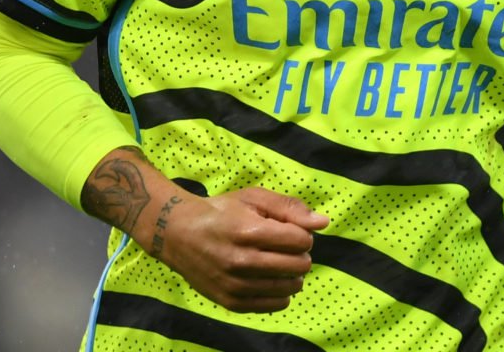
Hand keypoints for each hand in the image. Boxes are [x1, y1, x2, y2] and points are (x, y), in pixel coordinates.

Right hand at [151, 186, 329, 313]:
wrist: (179, 234)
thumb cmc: (221, 212)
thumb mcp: (252, 198)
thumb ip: (289, 208)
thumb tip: (323, 223)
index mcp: (249, 231)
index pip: (301, 240)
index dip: (301, 233)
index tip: (289, 231)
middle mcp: (242, 261)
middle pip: (299, 264)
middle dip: (299, 254)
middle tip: (285, 247)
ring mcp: (236, 285)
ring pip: (290, 287)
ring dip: (292, 274)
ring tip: (278, 262)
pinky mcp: (232, 302)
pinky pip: (275, 305)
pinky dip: (281, 293)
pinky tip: (271, 279)